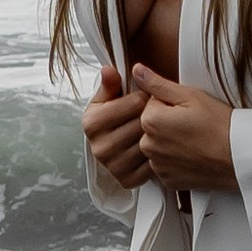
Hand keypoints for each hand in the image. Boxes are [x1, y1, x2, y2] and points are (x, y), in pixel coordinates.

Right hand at [82, 62, 149, 190]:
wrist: (113, 147)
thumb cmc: (112, 119)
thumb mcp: (107, 99)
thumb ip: (110, 84)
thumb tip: (108, 70)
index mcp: (91, 123)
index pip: (134, 103)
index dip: (144, 98)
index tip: (144, 99)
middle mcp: (99, 147)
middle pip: (144, 124)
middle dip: (154, 116)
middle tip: (155, 114)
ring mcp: (113, 166)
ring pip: (150, 143)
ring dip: (159, 135)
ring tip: (157, 129)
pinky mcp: (127, 180)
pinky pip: (153, 164)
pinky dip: (159, 155)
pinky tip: (157, 147)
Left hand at [132, 65, 239, 194]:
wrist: (239, 157)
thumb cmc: (220, 126)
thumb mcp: (190, 95)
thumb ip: (158, 83)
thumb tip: (138, 71)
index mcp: (150, 121)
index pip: (151, 103)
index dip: (171, 104)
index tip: (188, 111)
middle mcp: (148, 145)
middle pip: (151, 126)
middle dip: (167, 123)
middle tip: (193, 125)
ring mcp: (157, 165)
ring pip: (158, 145)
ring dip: (170, 142)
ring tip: (195, 140)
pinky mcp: (167, 180)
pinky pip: (165, 164)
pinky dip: (175, 160)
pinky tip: (193, 154)